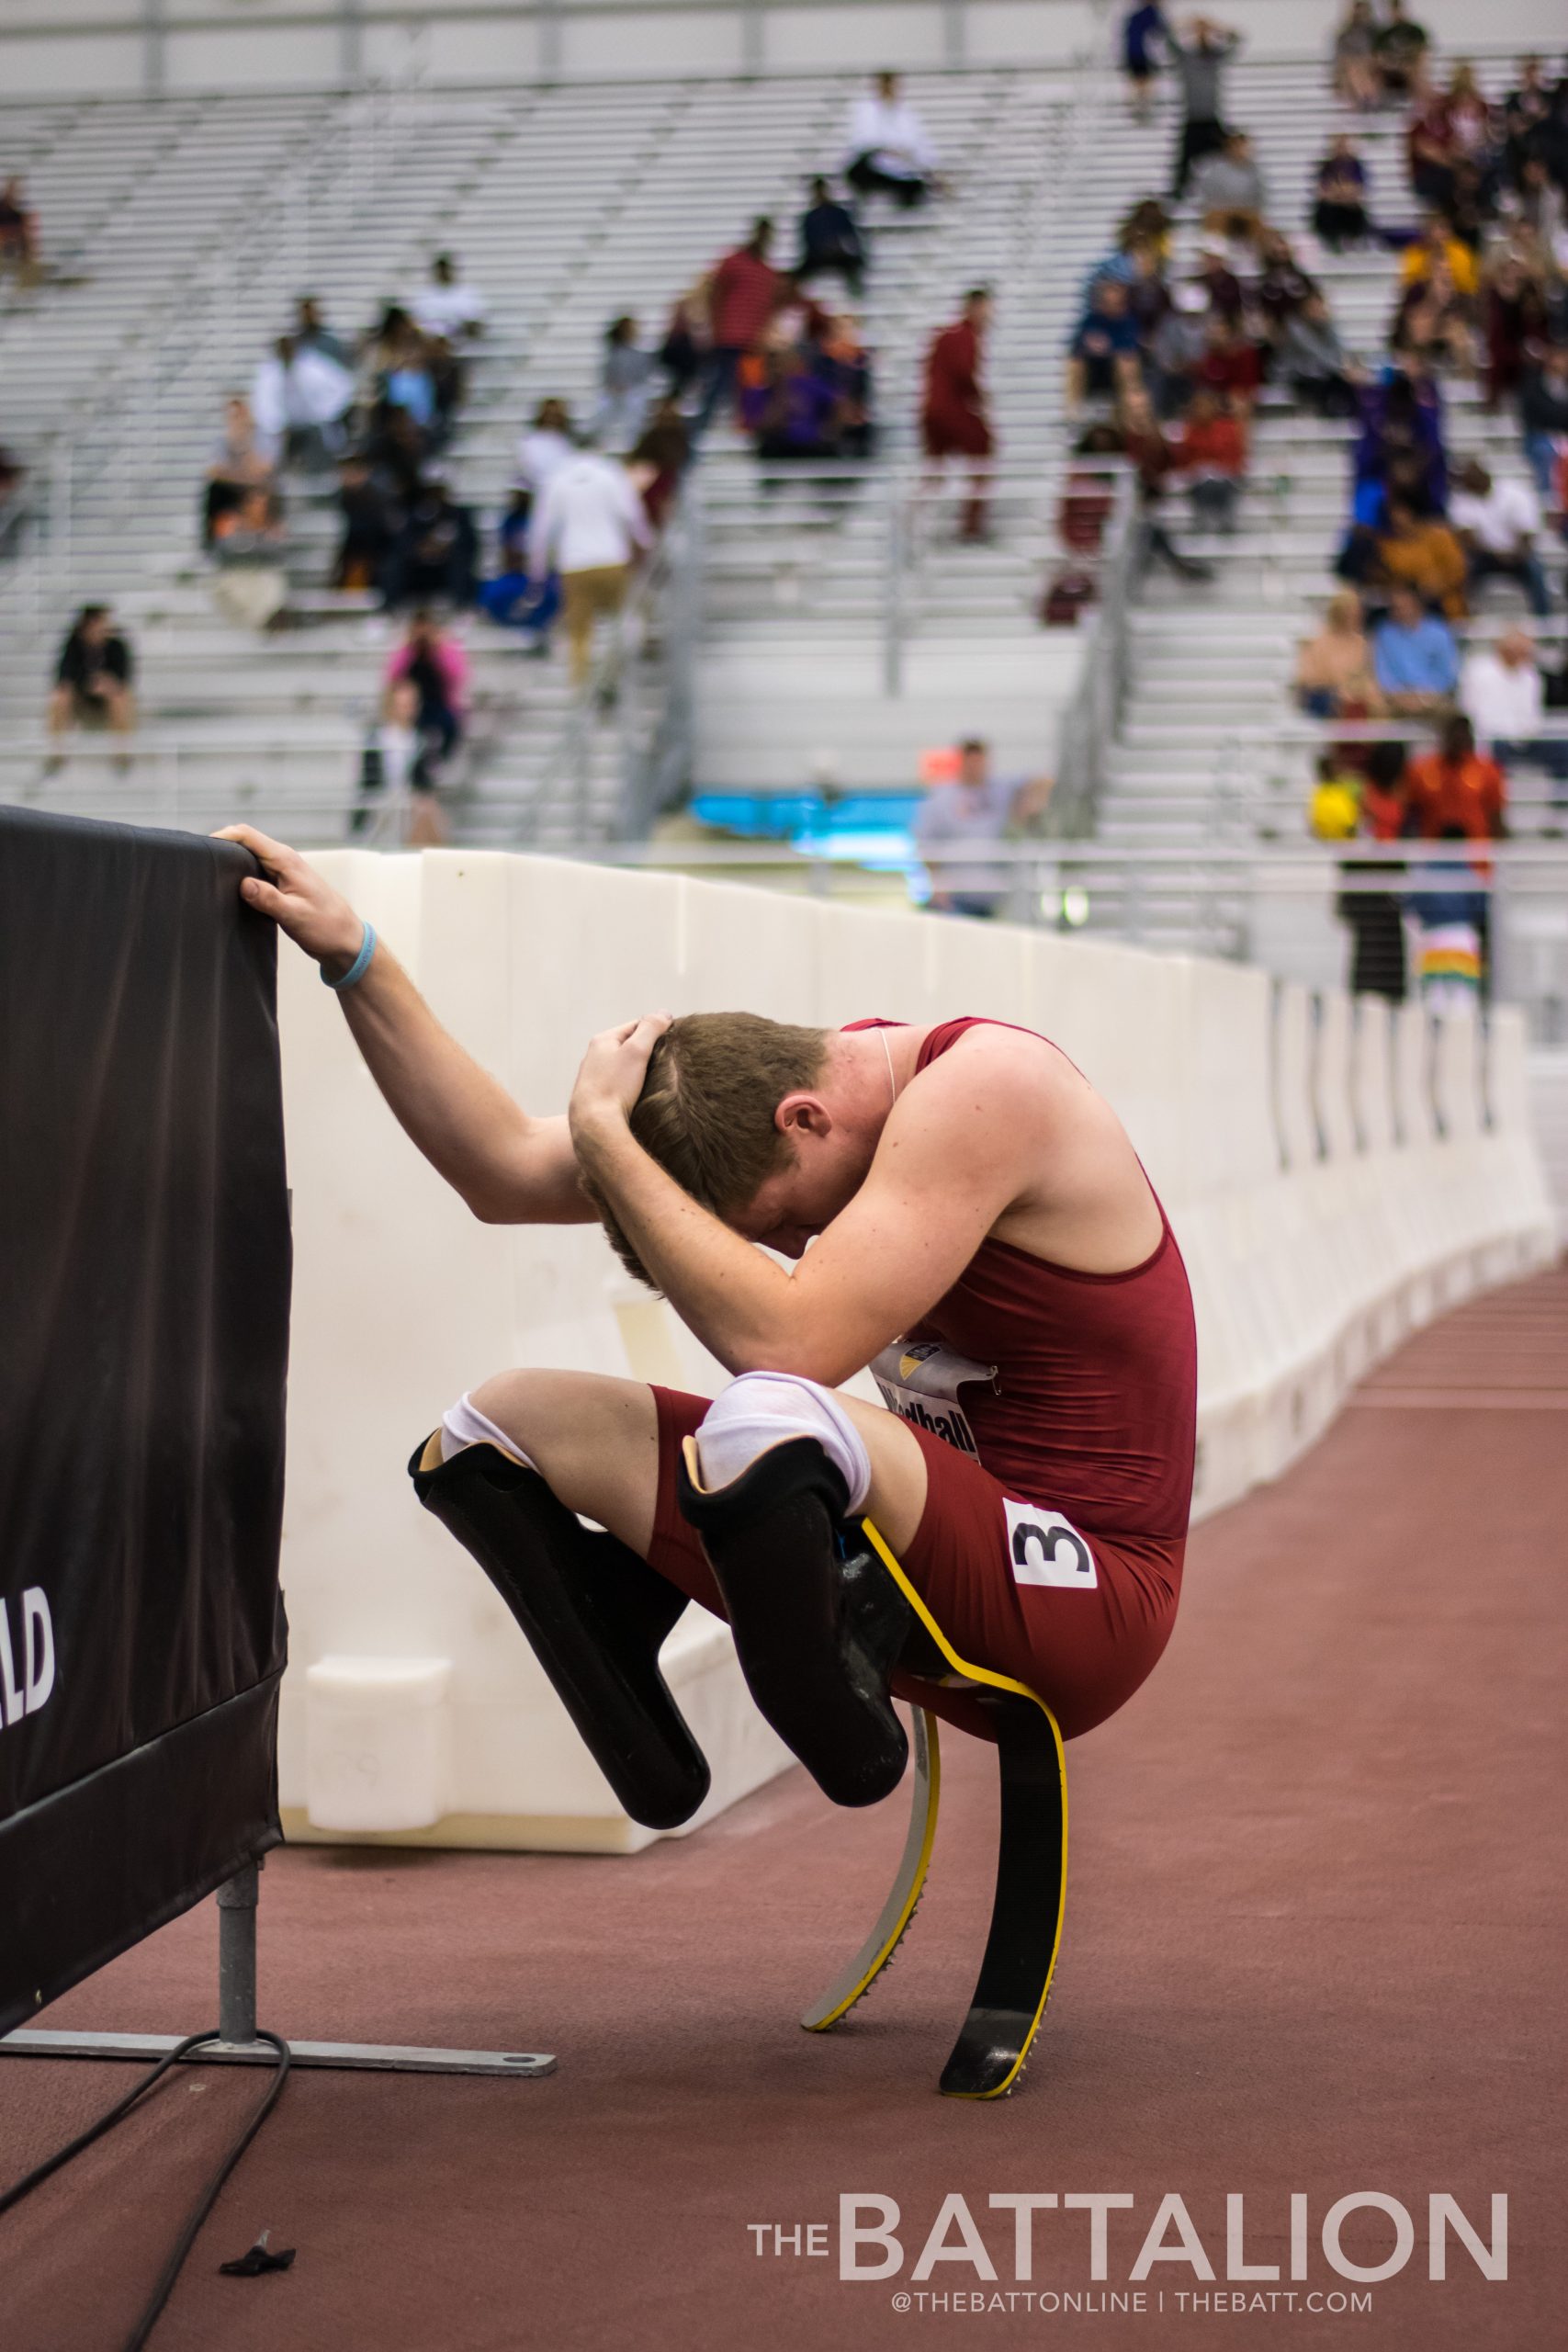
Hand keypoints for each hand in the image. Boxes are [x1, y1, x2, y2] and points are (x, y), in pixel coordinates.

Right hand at [214, 823, 363, 973]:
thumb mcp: (295, 916)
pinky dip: (239, 877)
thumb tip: (243, 884)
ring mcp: (280, 872)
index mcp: (286, 860)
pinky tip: (228, 890)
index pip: (247, 835)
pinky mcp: (279, 885)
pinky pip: (253, 873)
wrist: (345, 940)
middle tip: (199, 864)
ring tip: (208, 876)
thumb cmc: (326, 927)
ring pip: (247, 858)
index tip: (202, 849)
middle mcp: (282, 860)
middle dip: (221, 848)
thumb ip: (269, 899)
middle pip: (243, 843)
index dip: (222, 836)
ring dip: (229, 864)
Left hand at [568, 1014, 671, 1144]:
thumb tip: (664, 1013)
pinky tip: (639, 1095)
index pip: (636, 1025)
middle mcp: (595, 1056)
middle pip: (629, 1046)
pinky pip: (619, 1084)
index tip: (674, 1041)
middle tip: (668, 1061)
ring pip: (624, 1066)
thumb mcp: (637, 1051)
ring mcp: (594, 1077)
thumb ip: (650, 1028)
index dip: (657, 1030)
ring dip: (640, 1070)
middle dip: (648, 1051)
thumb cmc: (615, 1086)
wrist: (594, 1124)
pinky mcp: (597, 1097)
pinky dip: (631, 1086)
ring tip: (656, 1079)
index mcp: (602, 1040)